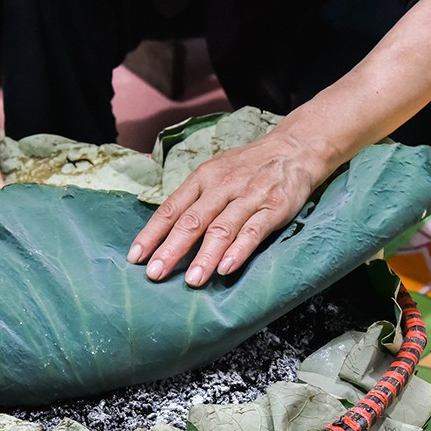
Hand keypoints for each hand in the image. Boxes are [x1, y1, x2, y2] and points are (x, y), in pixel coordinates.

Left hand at [126, 133, 329, 286]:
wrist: (294, 149)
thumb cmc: (249, 167)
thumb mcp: (216, 173)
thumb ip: (195, 200)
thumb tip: (165, 233)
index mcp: (203, 178)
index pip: (171, 208)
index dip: (152, 234)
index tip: (135, 257)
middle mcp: (222, 186)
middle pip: (192, 221)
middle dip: (171, 249)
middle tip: (155, 274)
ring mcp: (249, 196)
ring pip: (222, 228)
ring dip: (205, 256)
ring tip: (192, 280)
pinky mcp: (274, 207)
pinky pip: (254, 231)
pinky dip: (239, 250)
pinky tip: (226, 267)